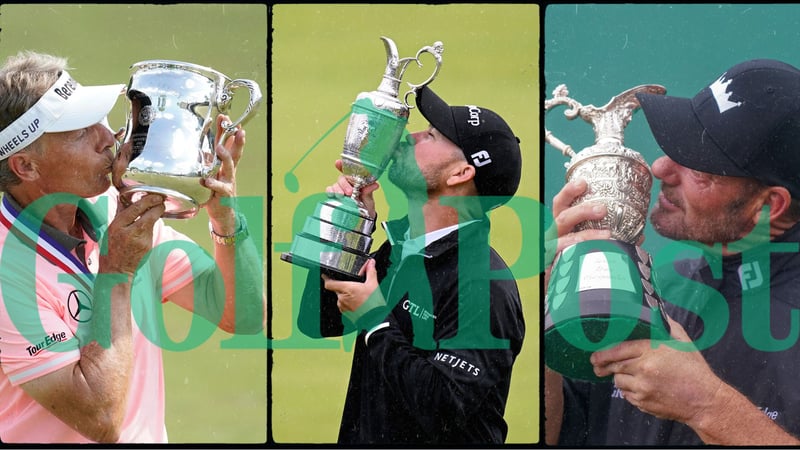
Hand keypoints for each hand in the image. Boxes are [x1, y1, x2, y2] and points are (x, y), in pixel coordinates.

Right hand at [102, 193, 165, 275]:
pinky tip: (148, 225)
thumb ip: (120, 215)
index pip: (134, 209)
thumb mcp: (110, 230)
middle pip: (148, 215)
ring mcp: (140, 240)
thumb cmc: (110, 250)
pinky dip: (151, 227)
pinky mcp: (147, 246)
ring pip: (152, 223)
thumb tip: (123, 199)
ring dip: (155, 215)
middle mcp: (129, 233)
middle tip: (160, 201)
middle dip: (157, 206)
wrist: (116, 271)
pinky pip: (151, 232)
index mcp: (117, 226)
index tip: (154, 196)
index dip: (147, 201)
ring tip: (156, 210)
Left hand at [203, 114, 245, 232]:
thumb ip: (209, 161)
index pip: (228, 145)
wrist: (223, 213)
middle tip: (235, 129)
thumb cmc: (216, 192)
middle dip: (236, 140)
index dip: (228, 131)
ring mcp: (228, 182)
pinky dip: (213, 184)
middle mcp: (228, 172)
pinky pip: (220, 188)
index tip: (226, 117)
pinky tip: (207, 181)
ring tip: (220, 148)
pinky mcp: (224, 194)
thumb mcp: (212, 173)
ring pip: (230, 167)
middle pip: (235, 153)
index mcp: (224, 165)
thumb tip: (202, 147)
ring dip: (226, 157)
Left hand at [321, 259, 379, 313]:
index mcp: (347, 289)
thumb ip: (370, 272)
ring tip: (356, 296)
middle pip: (336, 289)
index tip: (326, 276)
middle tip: (352, 287)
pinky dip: (348, 303)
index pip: (329, 284)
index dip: (326, 279)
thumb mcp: (373, 284)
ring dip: (345, 295)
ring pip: (340, 297)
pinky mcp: (345, 313)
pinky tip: (356, 302)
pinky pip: (343, 305)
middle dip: (343, 287)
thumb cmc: (373, 303)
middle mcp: (342, 298)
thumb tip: (371, 264)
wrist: (375, 317)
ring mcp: (343, 306)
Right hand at [326, 159, 378, 219]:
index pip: (348, 170)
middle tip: (349, 192)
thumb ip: (369, 191)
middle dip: (344, 184)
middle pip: (342, 179)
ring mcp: (340, 189)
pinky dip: (330, 192)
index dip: (342, 165)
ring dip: (337, 189)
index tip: (338, 163)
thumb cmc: (366, 205)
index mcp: (355, 180)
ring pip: (335, 185)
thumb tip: (375, 185)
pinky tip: (333, 195)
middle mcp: (347, 183)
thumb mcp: (369, 198)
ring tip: (342, 195)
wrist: (363, 217)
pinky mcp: (334, 196)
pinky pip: (329, 191)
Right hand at [544, 178, 610, 284]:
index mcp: (562, 226)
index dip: (570, 192)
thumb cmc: (576, 264)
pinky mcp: (551, 271)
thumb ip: (608, 238)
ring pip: (562, 240)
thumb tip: (638, 235)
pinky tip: (594, 260)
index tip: (584, 183)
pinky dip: (579, 259)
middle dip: (581, 211)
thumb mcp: (587, 245)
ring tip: (607, 237)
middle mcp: (554, 237)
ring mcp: (551, 254)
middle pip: (561, 217)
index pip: (562, 204)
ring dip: (585, 236)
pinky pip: (563, 263)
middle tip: (602, 209)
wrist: (561, 293)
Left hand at [590, 315, 722, 423]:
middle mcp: (644, 369)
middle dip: (603, 366)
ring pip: (618, 382)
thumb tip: (655, 310)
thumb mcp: (683, 342)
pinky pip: (627, 395)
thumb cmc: (695, 370)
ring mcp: (642, 388)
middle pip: (614, 366)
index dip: (603, 353)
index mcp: (652, 351)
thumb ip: (667, 325)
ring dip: (620, 378)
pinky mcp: (643, 403)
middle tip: (597, 365)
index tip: (594, 355)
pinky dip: (629, 391)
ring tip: (627, 375)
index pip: (618, 349)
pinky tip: (638, 387)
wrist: (705, 400)